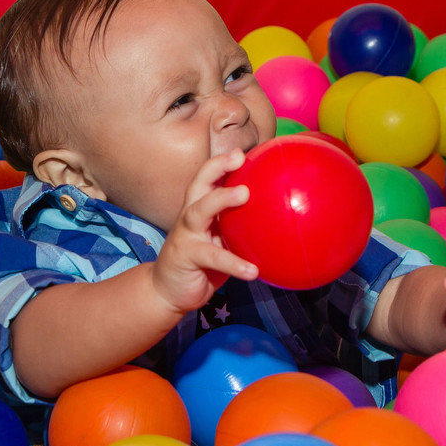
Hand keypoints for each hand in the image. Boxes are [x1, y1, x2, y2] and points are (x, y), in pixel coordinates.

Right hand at [149, 150, 258, 314]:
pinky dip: (234, 263)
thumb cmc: (201, 264)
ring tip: (244, 194)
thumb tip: (278, 219)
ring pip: (198, 211)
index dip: (221, 163)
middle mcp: (188, 217)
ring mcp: (185, 235)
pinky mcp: (186, 257)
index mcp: (198, 209)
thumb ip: (238, 228)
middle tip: (238, 157)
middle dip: (216, 167)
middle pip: (198, 185)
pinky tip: (253, 270)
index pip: (207, 180)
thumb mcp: (220, 241)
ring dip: (220, 199)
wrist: (167, 291)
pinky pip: (213, 257)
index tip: (242, 153)